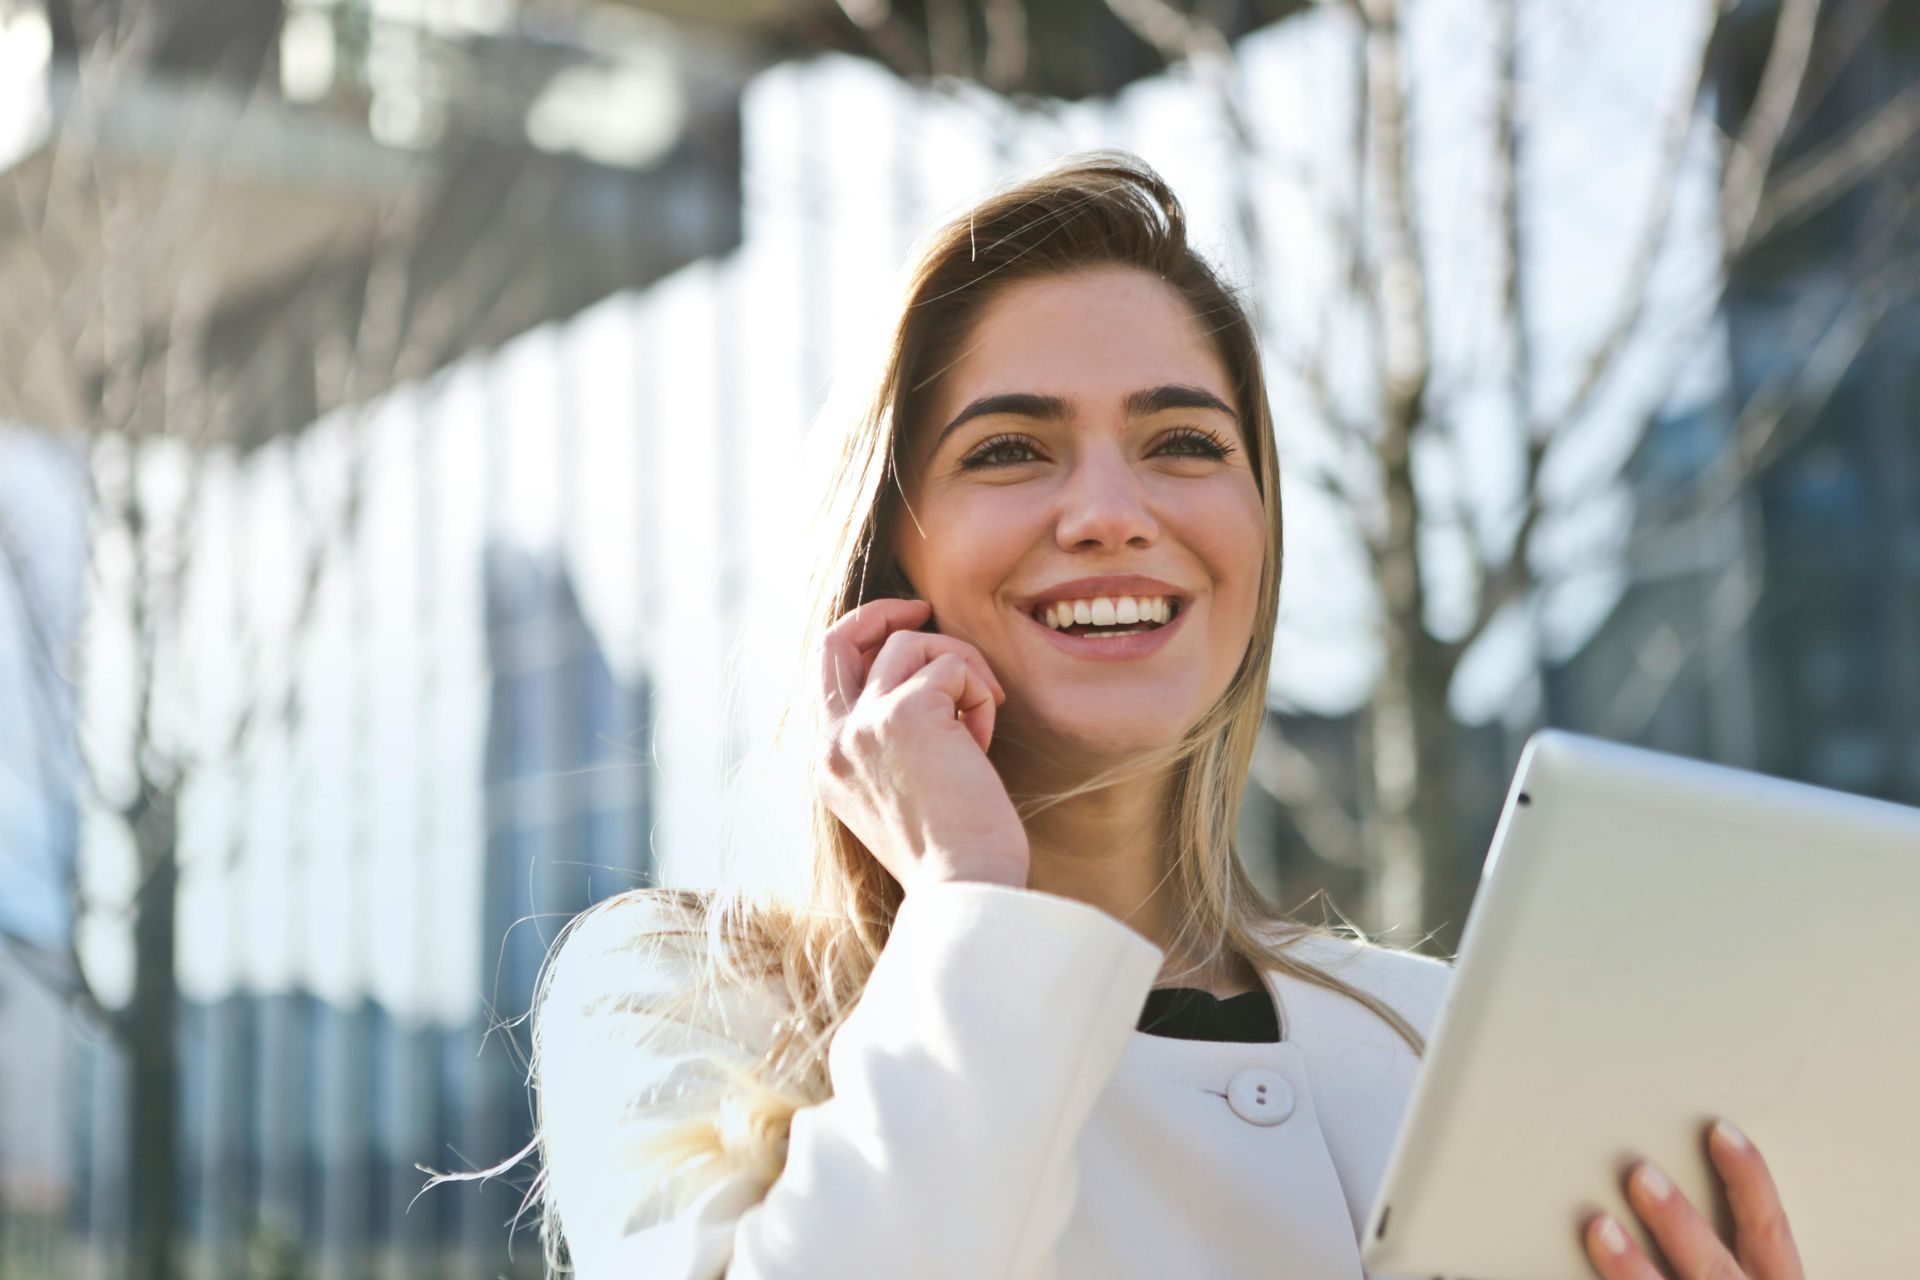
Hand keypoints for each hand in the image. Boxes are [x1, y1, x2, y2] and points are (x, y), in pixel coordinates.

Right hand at [813, 597, 1028, 892]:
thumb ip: (890, 744)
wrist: (966, 888)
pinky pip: (953, 666)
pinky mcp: (906, 713)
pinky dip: (979, 693)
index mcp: (828, 765)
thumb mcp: (901, 795)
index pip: (827, 674)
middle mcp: (834, 742)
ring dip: (960, 669)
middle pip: (838, 638)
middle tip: (924, 609)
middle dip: (882, 612)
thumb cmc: (953, 854)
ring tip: (980, 720)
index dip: (864, 640)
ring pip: (912, 645)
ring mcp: (864, 725)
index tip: (906, 631)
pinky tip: (984, 742)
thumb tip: (924, 686)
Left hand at [1582, 1119, 1802, 1279]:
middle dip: (1680, 1223)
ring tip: (1598, 1227)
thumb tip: (1656, 1178)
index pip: (1769, 1230)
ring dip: (1634, 1270)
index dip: (1750, 1180)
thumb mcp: (1748, 1277)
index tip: (1719, 1132)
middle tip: (1639, 1175)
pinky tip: (1560, 1274)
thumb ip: (1724, 1246)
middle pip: (1716, 1268)